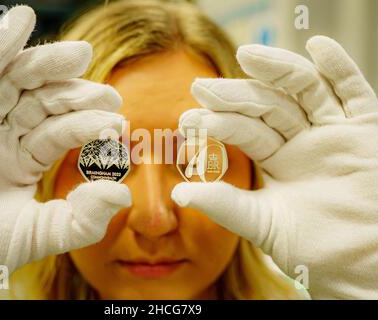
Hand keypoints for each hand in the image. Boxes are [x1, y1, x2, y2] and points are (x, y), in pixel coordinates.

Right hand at [0, 6, 130, 298]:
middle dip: (75, 93)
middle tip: (109, 92)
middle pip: (44, 101)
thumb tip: (123, 195)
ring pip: (15, 82)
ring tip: (80, 55)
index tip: (118, 123)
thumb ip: (84, 218)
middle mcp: (4, 136)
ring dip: (47, 63)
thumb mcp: (40, 233)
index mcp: (25, 160)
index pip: (62, 132)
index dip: (88, 124)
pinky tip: (21, 22)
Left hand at [172, 36, 377, 298]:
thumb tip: (178, 193)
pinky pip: (355, 92)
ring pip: (304, 90)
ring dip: (278, 70)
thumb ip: (226, 206)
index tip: (187, 119)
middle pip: (268, 105)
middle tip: (202, 88)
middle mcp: (302, 140)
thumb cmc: (318, 250)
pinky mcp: (367, 128)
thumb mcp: (264, 225)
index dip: (218, 124)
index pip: (244, 131)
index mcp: (277, 160)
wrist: (366, 262)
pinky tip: (319, 46)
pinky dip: (340, 68)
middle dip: (236, 95)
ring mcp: (334, 131)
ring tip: (248, 55)